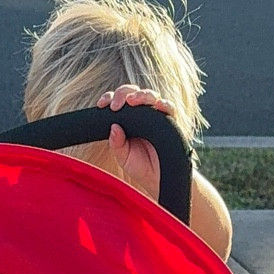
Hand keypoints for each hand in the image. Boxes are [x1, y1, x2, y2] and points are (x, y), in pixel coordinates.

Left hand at [96, 86, 175, 200]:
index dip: (110, 98)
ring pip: (151, 96)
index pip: (119, 101)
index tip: (102, 105)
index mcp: (128, 119)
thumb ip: (116, 143)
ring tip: (133, 101)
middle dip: (124, 94)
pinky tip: (158, 105)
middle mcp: (142, 114)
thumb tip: (113, 127)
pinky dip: (165, 104)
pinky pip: (170, 108)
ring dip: (142, 95)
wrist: (157, 180)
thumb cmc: (140, 166)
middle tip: (116, 104)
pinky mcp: (171, 122)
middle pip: (133, 93)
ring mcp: (157, 116)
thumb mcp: (123, 157)